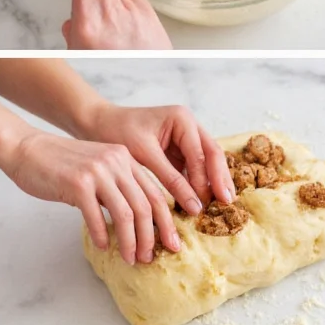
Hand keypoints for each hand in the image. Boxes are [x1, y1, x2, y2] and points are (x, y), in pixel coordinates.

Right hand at [3, 131, 179, 264]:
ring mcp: (99, 172)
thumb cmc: (62, 165)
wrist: (28, 149)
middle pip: (145, 205)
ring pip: (125, 214)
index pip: (156, 193)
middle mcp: (117, 162)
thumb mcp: (100, 170)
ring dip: (130, 241)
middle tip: (152, 257)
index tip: (172, 242)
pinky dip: (101, 235)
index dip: (167, 221)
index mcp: (127, 159)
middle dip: (152, 236)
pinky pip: (96, 215)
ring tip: (130, 258)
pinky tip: (104, 247)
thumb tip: (137, 221)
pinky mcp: (78, 183)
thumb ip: (118, 189)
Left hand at [84, 103, 235, 210]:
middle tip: (227, 202)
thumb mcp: (143, 155)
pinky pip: (194, 167)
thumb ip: (170, 178)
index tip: (208, 202)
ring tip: (220, 203)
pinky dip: (197, 182)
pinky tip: (201, 199)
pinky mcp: (179, 150)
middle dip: (220, 178)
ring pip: (207, 161)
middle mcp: (189, 126)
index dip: (206, 178)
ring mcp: (186, 137)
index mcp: (182, 119)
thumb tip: (193, 204)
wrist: (96, 122)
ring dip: (213, 181)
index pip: (200, 153)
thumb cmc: (116, 132)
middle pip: (213, 154)